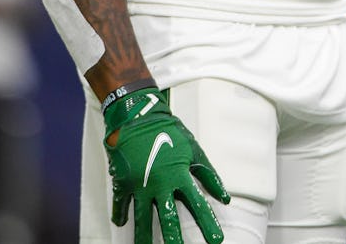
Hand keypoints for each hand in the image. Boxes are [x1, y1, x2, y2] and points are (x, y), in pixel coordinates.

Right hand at [103, 87, 229, 243]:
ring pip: (141, 219)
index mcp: (179, 174)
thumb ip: (208, 173)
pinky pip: (120, 205)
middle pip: (167, 219)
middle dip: (174, 240)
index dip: (208, 224)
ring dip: (144, 238)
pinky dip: (120, 215)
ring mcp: (138, 184)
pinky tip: (122, 224)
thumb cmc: (167, 129)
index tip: (216, 240)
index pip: (198, 204)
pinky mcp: (121, 181)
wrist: (136, 114)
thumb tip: (225, 197)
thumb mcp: (192, 148)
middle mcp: (159, 183)